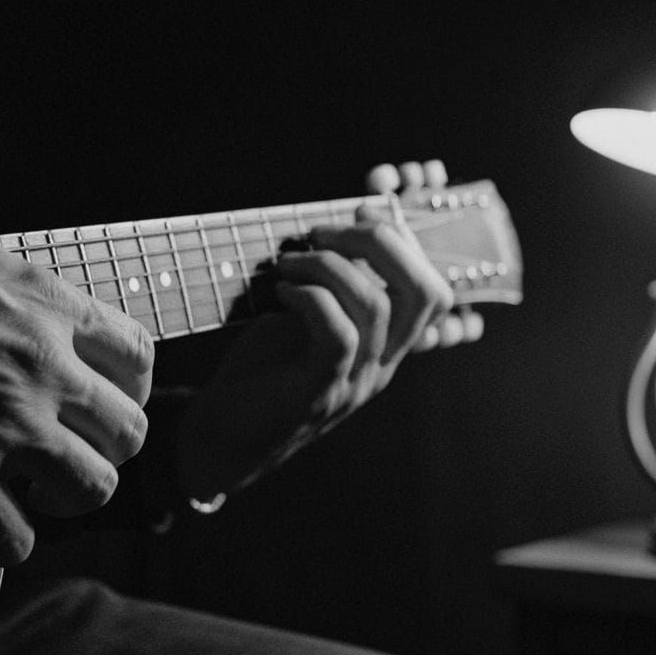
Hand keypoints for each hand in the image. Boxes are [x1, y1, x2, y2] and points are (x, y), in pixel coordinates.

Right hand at [0, 182, 152, 565]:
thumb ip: (23, 298)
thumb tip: (35, 315)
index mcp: (53, 311)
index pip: (140, 358)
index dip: (128, 387)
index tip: (104, 399)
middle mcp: (48, 372)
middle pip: (130, 432)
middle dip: (107, 447)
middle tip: (73, 450)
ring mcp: (9, 428)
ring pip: (95, 488)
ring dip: (72, 497)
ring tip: (41, 494)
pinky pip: (15, 539)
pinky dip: (7, 541)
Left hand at [174, 159, 479, 499]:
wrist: (220, 443)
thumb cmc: (259, 375)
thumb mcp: (303, 325)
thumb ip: (330, 291)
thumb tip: (333, 233)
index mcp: (385, 348)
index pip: (434, 290)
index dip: (404, 241)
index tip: (358, 212)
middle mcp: (381, 367)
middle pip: (426, 292)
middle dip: (380, 242)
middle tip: (324, 232)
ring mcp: (354, 383)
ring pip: (377, 306)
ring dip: (329, 265)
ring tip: (288, 263)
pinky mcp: (319, 393)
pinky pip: (338, 334)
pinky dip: (311, 299)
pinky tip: (281, 293)